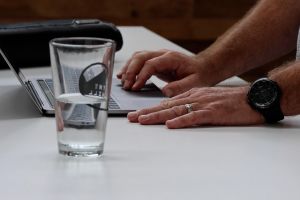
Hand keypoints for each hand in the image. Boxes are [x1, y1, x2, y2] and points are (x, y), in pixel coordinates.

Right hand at [117, 50, 215, 96]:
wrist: (203, 68)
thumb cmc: (199, 74)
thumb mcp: (194, 83)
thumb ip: (180, 86)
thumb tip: (165, 91)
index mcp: (171, 58)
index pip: (151, 64)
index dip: (141, 75)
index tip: (135, 87)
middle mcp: (163, 54)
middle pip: (140, 57)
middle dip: (131, 71)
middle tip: (126, 86)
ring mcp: (158, 57)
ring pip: (137, 57)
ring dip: (128, 68)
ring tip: (122, 82)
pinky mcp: (155, 62)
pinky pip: (139, 62)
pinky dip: (131, 68)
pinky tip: (125, 76)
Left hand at [127, 86, 263, 127]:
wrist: (252, 97)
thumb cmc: (230, 100)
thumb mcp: (207, 98)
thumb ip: (191, 103)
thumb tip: (175, 112)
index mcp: (192, 94)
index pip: (166, 103)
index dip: (150, 109)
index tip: (137, 114)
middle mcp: (194, 97)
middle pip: (166, 106)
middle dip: (147, 112)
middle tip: (131, 118)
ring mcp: (203, 104)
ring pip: (176, 110)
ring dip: (158, 116)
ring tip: (143, 120)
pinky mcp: (213, 113)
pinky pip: (195, 117)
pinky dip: (182, 121)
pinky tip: (171, 125)